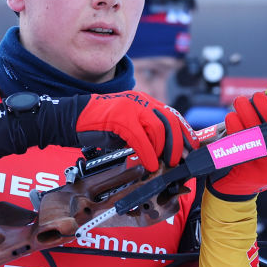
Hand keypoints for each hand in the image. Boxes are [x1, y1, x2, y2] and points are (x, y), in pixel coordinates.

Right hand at [75, 92, 196, 171]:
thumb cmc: (102, 126)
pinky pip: (140, 138)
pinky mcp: (120, 118)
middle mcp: (142, 102)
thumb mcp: (130, 126)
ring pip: (158, 129)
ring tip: (162, 163)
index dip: (185, 132)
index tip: (191, 148)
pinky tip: (150, 164)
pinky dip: (148, 154)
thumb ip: (147, 133)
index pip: (173, 115)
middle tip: (176, 160)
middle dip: (177, 143)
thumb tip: (166, 152)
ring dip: (163, 150)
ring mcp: (131, 107)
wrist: (75, 118)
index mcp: (146, 102)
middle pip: (170, 121)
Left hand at [209, 92, 266, 197]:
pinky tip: (232, 117)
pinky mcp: (244, 169)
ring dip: (246, 113)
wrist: (237, 191)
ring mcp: (263, 169)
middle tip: (258, 96)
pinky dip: (235, 127)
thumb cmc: (259, 167)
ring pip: (256, 134)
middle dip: (265, 109)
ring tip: (240, 101)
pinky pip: (239, 143)